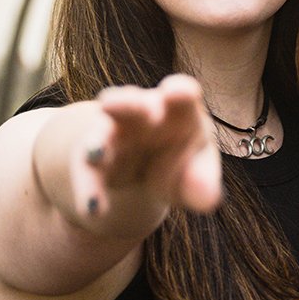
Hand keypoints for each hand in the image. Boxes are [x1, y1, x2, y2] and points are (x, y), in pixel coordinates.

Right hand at [77, 74, 221, 223]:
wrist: (142, 168)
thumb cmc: (180, 160)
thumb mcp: (196, 172)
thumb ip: (203, 183)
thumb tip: (210, 200)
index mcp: (179, 111)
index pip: (182, 95)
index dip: (180, 91)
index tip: (180, 92)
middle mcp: (143, 114)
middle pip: (134, 103)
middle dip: (127, 104)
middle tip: (113, 103)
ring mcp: (114, 132)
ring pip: (103, 134)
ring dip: (98, 144)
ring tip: (95, 154)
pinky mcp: (91, 158)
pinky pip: (88, 172)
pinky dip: (89, 189)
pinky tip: (94, 208)